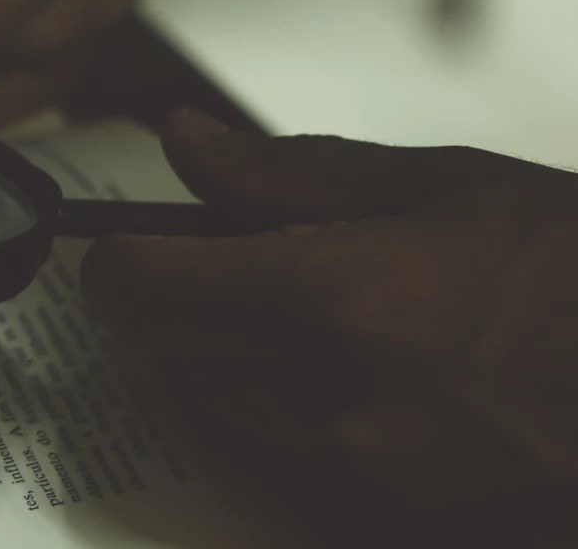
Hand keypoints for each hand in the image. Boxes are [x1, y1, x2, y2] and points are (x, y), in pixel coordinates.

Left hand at [82, 110, 577, 544]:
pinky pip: (288, 447)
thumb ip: (286, 172)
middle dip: (175, 296)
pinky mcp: (391, 509)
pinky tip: (366, 361)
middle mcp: (327, 398)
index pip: (138, 286)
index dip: (118, 253)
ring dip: (231, 348)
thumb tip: (184, 140)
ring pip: (220, 399)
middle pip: (164, 346)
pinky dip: (290, 399)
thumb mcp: (437, 186)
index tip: (135, 233)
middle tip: (234, 254)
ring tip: (325, 305)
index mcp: (330, 299)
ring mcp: (358, 467)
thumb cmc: (572, 267)